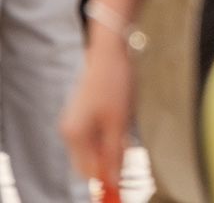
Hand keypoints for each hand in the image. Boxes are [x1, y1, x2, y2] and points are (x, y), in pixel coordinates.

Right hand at [63, 23, 136, 200]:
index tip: (124, 179)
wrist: (111, 48)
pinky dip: (109, 130)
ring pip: (95, 145)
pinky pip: (96, 130)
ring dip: (111, 142)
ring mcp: (75, 119)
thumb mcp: (118, 123)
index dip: (106, 177)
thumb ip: (113, 155)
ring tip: (124, 120)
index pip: (88, 171)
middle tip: (128, 145)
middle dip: (109, 158)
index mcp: (74, 136)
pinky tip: (121, 112)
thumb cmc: (114, 83)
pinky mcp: (83, 109)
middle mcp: (69, 130)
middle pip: (89, 159)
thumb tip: (112, 181)